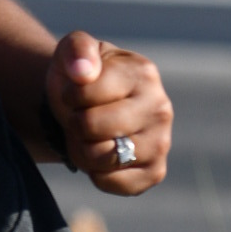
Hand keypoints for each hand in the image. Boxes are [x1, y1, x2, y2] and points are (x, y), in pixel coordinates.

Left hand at [43, 32, 172, 195]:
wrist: (92, 109)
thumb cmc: (84, 78)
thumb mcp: (75, 51)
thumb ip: (77, 49)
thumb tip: (83, 72)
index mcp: (143, 73)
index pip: (85, 91)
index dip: (69, 95)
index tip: (75, 92)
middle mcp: (160, 108)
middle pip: (91, 126)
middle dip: (74, 123)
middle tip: (81, 117)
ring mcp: (161, 142)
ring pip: (101, 157)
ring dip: (82, 149)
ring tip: (90, 136)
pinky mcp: (155, 172)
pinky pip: (111, 182)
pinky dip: (96, 173)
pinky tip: (102, 156)